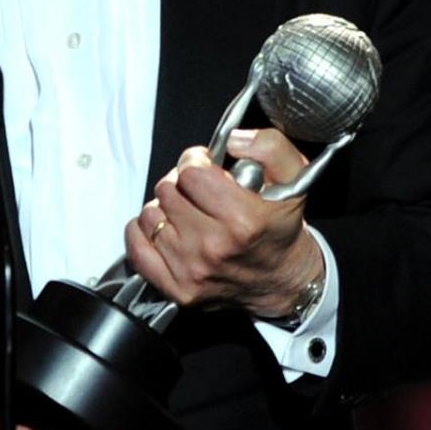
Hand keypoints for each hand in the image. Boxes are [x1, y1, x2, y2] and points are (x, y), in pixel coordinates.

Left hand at [124, 129, 324, 318]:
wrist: (282, 282)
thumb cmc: (279, 228)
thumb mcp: (294, 179)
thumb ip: (270, 147)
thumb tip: (233, 140)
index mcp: (243, 220)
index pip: (190, 172)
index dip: (196, 161)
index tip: (206, 167)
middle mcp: (214, 248)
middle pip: (167, 191)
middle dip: (181, 183)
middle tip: (199, 191)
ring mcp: (192, 271)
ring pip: (150, 215)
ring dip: (165, 208)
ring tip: (187, 212)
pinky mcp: (177, 289)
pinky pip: (136, 248)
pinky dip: (143, 233)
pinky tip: (166, 229)